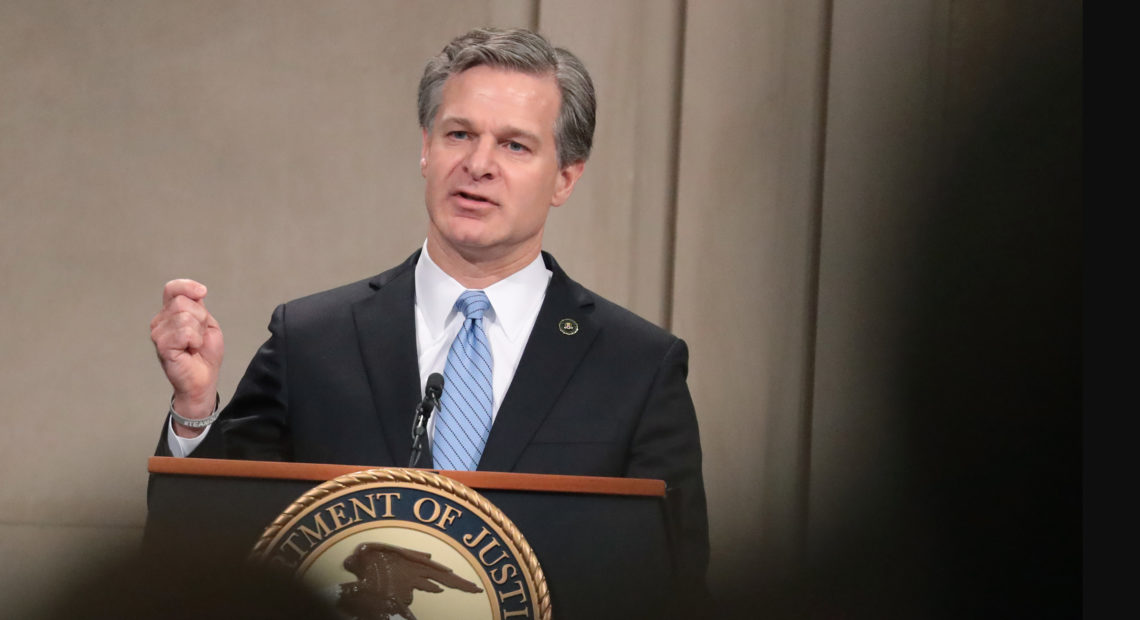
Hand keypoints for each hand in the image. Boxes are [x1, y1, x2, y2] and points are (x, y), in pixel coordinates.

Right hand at [150, 279, 223, 435]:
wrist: (204, 378)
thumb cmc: (204, 354)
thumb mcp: (207, 324)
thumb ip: (199, 306)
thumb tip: (196, 292)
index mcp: (171, 313)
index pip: (172, 289)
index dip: (187, 286)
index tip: (202, 292)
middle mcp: (160, 321)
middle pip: (182, 302)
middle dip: (200, 317)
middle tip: (199, 336)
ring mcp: (158, 333)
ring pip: (184, 317)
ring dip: (198, 332)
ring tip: (194, 345)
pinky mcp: (162, 346)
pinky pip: (184, 332)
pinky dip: (194, 341)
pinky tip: (190, 350)